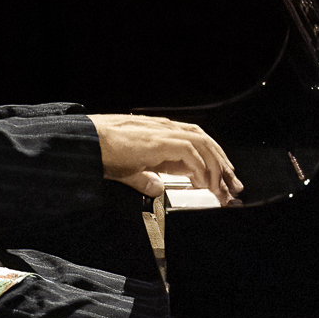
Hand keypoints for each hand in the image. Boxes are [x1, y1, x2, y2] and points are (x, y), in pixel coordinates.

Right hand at [88, 114, 242, 204]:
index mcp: (159, 133)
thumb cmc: (102, 152)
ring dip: (215, 166)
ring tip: (222, 187)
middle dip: (222, 164)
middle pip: (205, 141)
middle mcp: (165, 129)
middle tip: (232, 185)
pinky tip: (203, 183)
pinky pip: (190, 152)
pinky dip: (201, 167)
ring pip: (203, 144)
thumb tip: (157, 188)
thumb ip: (146, 178)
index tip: (220, 178)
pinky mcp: (160, 140)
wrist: (87, 143)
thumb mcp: (129, 170)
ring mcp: (163, 132)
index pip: (196, 141)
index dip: (212, 159)